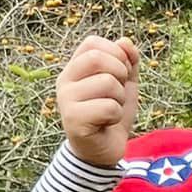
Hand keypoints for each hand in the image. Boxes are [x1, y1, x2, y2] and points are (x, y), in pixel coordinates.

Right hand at [58, 34, 140, 168]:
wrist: (103, 150)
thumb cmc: (111, 114)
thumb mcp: (125, 84)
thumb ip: (127, 62)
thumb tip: (125, 41)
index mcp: (74, 69)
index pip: (92, 43)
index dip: (115, 53)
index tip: (120, 72)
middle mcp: (64, 81)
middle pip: (96, 58)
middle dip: (119, 73)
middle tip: (118, 91)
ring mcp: (65, 101)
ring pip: (106, 83)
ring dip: (120, 98)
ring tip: (112, 110)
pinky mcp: (73, 120)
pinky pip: (108, 107)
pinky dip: (116, 115)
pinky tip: (106, 123)